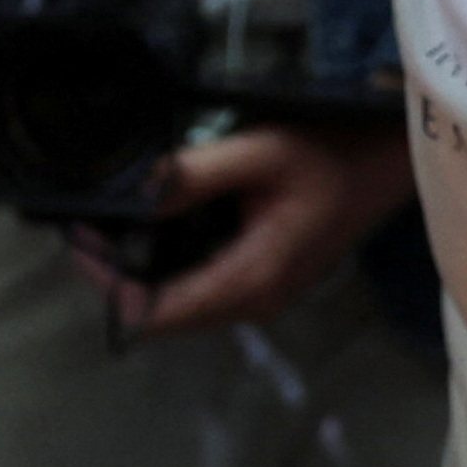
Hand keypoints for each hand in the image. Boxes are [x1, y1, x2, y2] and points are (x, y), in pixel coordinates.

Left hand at [104, 118, 409, 337]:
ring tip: (104, 220)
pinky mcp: (260, 279)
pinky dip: (164, 264)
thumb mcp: (260, 152)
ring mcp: (258, 295)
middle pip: (160, 315)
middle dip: (114, 275)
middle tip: (83, 221)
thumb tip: (131, 194)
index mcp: (249, 280)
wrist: (389, 160)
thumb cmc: (332, 153)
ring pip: (176, 304)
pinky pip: (198, 285)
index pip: (155, 313)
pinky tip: (146, 223)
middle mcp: (251, 302)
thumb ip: (193, 175)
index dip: (108, 282)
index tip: (78, 235)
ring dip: (136, 271)